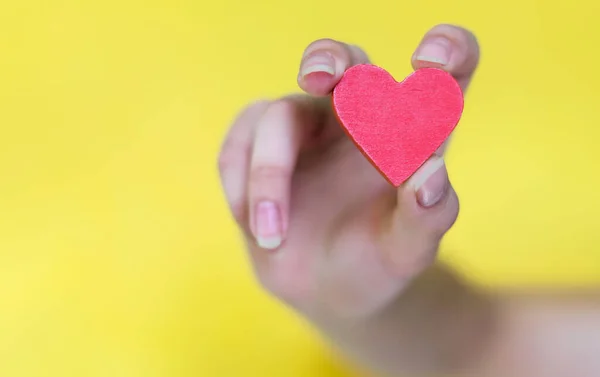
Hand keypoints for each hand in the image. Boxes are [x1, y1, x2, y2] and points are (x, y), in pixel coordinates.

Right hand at [218, 24, 479, 319]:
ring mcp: (307, 125)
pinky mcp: (260, 143)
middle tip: (318, 76)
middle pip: (348, 59)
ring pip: (279, 113)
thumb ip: (426, 215)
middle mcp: (359, 115)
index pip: (445, 73)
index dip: (447, 49)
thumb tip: (429, 173)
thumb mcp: (408, 251)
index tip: (428, 61)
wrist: (325, 289)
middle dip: (330, 58)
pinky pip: (239, 144)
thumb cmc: (376, 261)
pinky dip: (242, 186)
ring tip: (273, 235)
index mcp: (411, 132)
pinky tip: (261, 227)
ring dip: (269, 173)